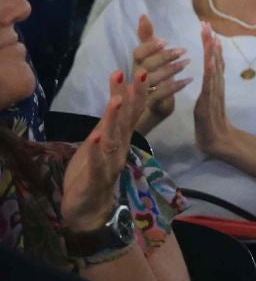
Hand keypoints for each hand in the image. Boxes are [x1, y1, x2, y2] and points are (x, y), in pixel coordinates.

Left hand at [60, 65, 140, 233]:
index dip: (135, 91)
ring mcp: (109, 164)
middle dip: (133, 96)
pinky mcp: (95, 179)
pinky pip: (98, 164)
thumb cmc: (93, 173)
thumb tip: (118, 97)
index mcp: (119, 139)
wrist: (88, 211)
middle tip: (141, 73)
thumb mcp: (100, 143)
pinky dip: (98, 151)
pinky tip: (97, 138)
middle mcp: (119, 148)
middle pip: (127, 120)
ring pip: (114, 139)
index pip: (131, 112)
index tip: (139, 69)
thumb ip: (109, 122)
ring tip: (117, 100)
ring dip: (115, 120)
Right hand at [131, 14, 190, 133]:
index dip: (150, 47)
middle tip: (182, 50)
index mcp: (137, 65)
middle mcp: (135, 78)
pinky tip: (189, 80)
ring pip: (153, 79)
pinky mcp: (151, 104)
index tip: (165, 41)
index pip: (138, 53)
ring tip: (187, 62)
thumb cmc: (154, 78)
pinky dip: (175, 86)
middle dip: (164, 56)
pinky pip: (161, 95)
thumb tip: (143, 15)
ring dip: (171, 69)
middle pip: (146, 65)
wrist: (154, 109)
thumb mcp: (151, 57)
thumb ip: (148, 38)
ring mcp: (141, 92)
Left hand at [193, 24, 236, 161]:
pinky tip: (210, 60)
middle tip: (206, 23)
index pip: (212, 60)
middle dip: (210, 41)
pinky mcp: (209, 102)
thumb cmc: (209, 126)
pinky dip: (211, 70)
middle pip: (214, 60)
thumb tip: (207, 77)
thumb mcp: (205, 103)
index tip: (206, 27)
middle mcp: (215, 85)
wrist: (218, 142)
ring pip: (213, 69)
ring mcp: (214, 93)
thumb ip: (207, 90)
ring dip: (212, 52)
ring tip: (210, 36)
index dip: (209, 44)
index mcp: (213, 84)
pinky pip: (210, 84)